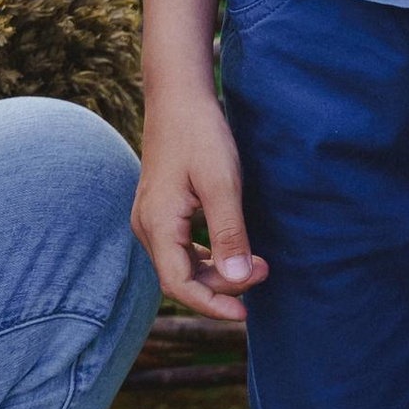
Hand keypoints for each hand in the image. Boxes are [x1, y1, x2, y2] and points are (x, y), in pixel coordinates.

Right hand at [133, 88, 265, 327]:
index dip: (212, 305)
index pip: (179, 285)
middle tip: (263, 270)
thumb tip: (240, 280)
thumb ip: (229, 234)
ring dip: (215, 274)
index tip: (246, 312)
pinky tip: (231, 251)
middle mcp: (145, 226)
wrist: (178, 96)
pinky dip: (205, 259)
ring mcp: (149, 219)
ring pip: (179, 266)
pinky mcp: (158, 211)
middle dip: (221, 286)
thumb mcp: (222, 183)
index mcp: (157, 223)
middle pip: (179, 279)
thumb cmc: (200, 134)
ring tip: (254, 263)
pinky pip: (179, 250)